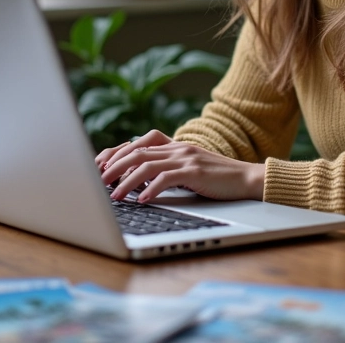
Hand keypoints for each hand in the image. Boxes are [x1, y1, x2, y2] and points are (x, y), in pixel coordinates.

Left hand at [94, 129, 264, 202]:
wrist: (245, 178)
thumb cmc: (216, 178)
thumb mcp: (188, 168)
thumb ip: (167, 168)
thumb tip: (137, 180)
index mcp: (174, 145)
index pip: (138, 143)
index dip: (117, 152)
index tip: (100, 165)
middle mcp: (177, 147)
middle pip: (137, 152)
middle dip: (114, 166)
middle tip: (98, 181)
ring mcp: (186, 157)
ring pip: (147, 165)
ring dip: (126, 181)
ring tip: (114, 196)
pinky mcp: (194, 171)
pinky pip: (166, 177)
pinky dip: (151, 189)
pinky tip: (142, 200)